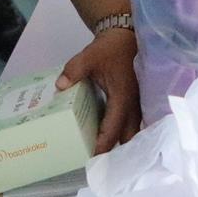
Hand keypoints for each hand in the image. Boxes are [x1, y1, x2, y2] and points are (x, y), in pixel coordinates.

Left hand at [58, 29, 139, 152]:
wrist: (124, 36)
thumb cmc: (109, 49)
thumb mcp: (89, 56)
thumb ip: (74, 70)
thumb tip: (60, 86)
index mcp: (123, 97)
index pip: (114, 127)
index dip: (103, 144)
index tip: (93, 159)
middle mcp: (134, 104)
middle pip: (128, 136)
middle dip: (115, 150)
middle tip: (97, 160)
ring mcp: (138, 103)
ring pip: (132, 131)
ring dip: (120, 142)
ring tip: (101, 152)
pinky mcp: (136, 102)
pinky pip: (132, 123)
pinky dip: (122, 132)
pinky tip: (108, 136)